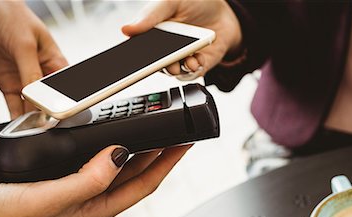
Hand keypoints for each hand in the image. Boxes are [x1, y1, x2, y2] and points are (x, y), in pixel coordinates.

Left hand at [0, 0, 67, 118]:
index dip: (66, 104)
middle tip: (45, 126)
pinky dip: (16, 117)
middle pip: (50, 102)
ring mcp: (26, 81)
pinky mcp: (11, 85)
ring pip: (33, 107)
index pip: (67, 89)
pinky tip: (18, 127)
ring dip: (32, 119)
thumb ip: (31, 73)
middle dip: (48, 115)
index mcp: (56, 63)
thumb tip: (36, 96)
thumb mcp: (24, 44)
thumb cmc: (11, 16)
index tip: (62, 117)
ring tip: (32, 131)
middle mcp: (43, 74)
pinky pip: (15, 106)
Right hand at [0, 145, 190, 216]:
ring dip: (137, 148)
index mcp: (95, 211)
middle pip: (135, 174)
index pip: (144, 185)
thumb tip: (119, 154)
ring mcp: (77, 189)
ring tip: (152, 130)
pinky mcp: (63, 178)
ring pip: (117, 166)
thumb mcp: (51, 201)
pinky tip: (110, 135)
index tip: (183, 143)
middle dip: (159, 154)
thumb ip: (88, 180)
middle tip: (174, 132)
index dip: (167, 163)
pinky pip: (95, 159)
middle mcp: (91, 201)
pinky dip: (108, 145)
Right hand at [122, 0, 241, 76]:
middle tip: (165, 61)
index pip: (136, 49)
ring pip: (171, 72)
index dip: (132, 58)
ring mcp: (179, 59)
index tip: (132, 61)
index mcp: (152, 32)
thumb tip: (126, 29)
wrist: (225, 13)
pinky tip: (198, 58)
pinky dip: (193, 68)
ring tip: (187, 58)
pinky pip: (189, 75)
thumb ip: (150, 15)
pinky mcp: (194, 67)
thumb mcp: (171, 2)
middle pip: (151, 65)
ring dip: (178, 68)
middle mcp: (163, 49)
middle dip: (156, 66)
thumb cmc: (197, 3)